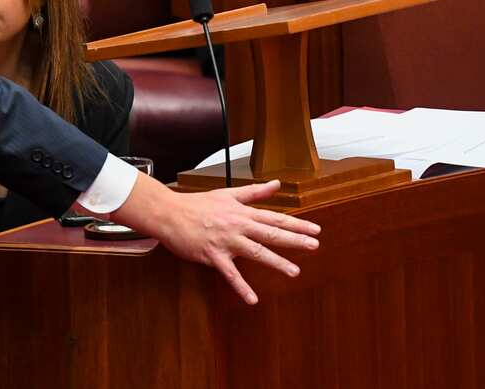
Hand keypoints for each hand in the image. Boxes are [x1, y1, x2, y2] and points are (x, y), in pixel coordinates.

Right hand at [113, 175, 319, 304]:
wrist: (169, 213)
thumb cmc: (197, 204)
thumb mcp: (227, 194)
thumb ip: (254, 192)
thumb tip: (276, 185)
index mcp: (242, 212)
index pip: (274, 218)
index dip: (296, 223)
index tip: (315, 230)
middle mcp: (237, 226)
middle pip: (270, 233)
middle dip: (294, 240)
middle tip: (314, 246)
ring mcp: (226, 241)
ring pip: (255, 252)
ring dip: (275, 262)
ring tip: (294, 272)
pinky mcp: (213, 255)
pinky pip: (229, 273)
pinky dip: (241, 287)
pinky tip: (253, 299)